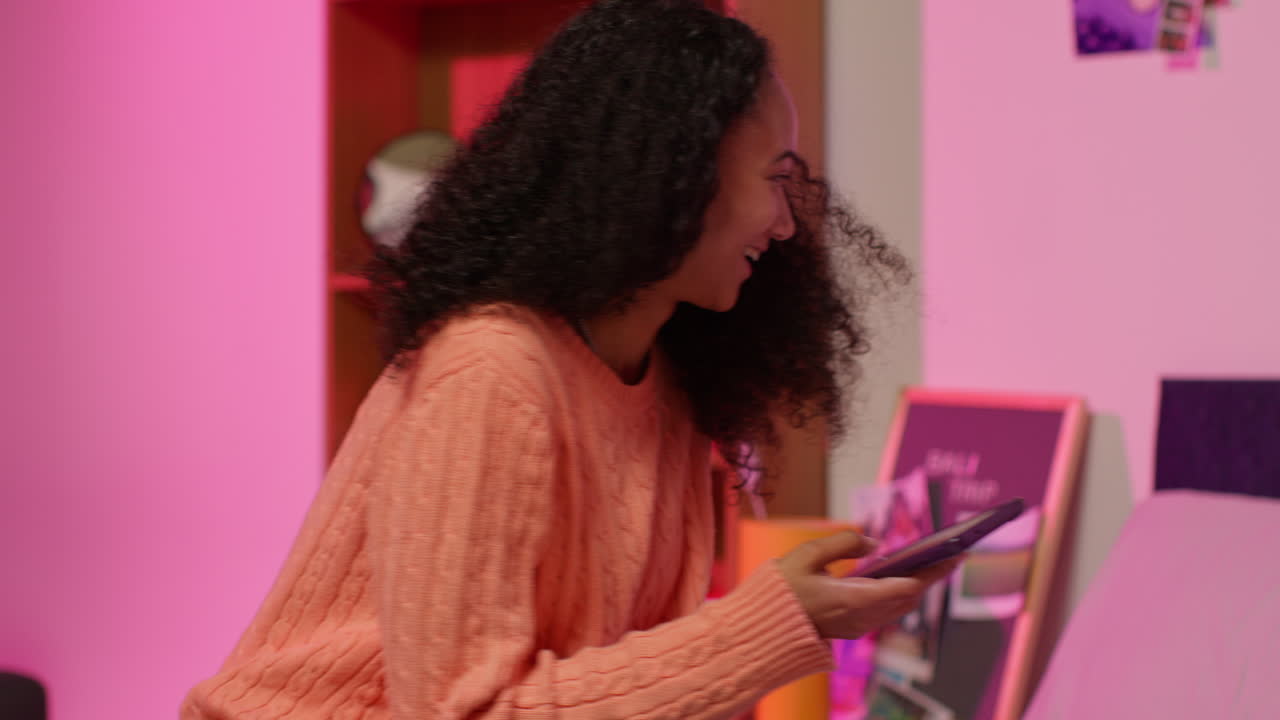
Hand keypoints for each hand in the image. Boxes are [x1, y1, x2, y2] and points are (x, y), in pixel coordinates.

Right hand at [775, 530, 962, 639]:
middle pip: (908, 597)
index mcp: (854, 600)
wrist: (764, 625)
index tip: (954, 554)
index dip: (933, 571)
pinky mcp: (853, 627)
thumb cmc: (781, 589)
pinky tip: (906, 576)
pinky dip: (902, 592)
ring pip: (900, 606)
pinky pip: (887, 610)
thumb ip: (844, 543)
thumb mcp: (807, 554)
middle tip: (954, 553)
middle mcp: (862, 618)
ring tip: (936, 562)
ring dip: (919, 584)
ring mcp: (858, 626)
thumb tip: (875, 543)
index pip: (906, 586)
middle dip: (933, 575)